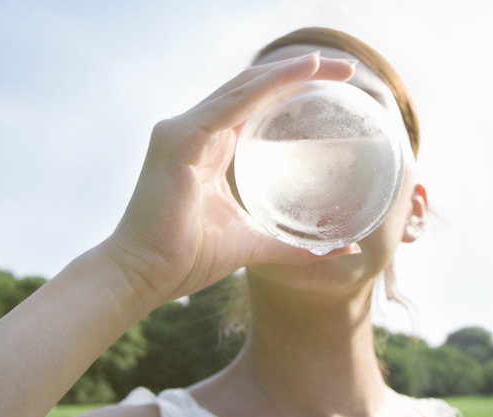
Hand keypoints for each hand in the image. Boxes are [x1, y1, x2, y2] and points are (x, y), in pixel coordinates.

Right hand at [105, 52, 358, 304]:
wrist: (146, 276)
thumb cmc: (190, 259)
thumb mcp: (255, 242)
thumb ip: (296, 244)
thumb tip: (346, 251)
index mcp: (210, 148)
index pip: (256, 105)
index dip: (293, 90)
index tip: (338, 89)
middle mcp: (196, 131)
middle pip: (253, 88)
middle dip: (299, 74)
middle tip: (346, 70)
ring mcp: (183, 131)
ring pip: (243, 88)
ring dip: (287, 71)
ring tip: (326, 64)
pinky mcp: (179, 139)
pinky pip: (230, 104)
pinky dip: (266, 86)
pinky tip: (299, 73)